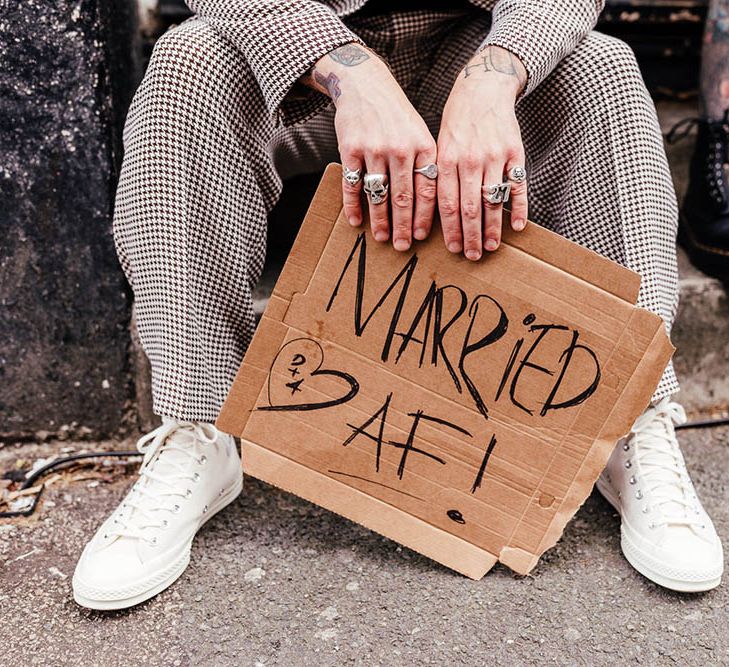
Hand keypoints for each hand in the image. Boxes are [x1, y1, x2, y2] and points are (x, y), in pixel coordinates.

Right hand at [305, 43, 437, 250]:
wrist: (366, 85)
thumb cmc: (397, 117)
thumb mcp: (420, 134)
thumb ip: (425, 165)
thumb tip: (435, 205)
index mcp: (423, 146)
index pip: (426, 190)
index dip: (424, 217)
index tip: (420, 237)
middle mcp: (400, 148)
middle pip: (403, 197)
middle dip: (402, 226)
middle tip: (401, 247)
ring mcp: (374, 148)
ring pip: (378, 194)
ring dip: (379, 220)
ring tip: (381, 238)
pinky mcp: (350, 148)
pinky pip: (352, 184)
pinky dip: (353, 205)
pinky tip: (355, 221)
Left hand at [436, 46, 528, 260]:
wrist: (483, 88)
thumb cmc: (457, 123)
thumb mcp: (439, 147)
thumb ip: (440, 178)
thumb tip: (439, 214)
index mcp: (447, 160)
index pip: (447, 204)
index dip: (450, 229)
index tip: (452, 248)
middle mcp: (470, 160)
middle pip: (470, 208)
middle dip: (470, 236)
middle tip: (472, 256)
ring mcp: (495, 156)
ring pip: (493, 200)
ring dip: (492, 228)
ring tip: (491, 247)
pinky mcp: (516, 151)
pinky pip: (518, 185)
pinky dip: (519, 207)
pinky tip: (517, 226)